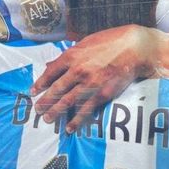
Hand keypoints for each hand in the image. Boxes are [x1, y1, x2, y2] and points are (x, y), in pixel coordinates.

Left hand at [32, 26, 160, 131]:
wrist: (135, 48)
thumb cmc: (111, 41)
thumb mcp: (86, 42)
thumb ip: (68, 54)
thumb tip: (51, 64)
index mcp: (72, 56)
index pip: (51, 72)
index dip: (40, 83)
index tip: (33, 92)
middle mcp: (78, 70)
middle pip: (56, 89)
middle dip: (45, 101)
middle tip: (37, 110)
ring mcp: (89, 83)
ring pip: (67, 101)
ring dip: (55, 112)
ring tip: (47, 119)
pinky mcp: (102, 94)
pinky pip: (86, 110)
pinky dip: (76, 120)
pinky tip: (69, 127)